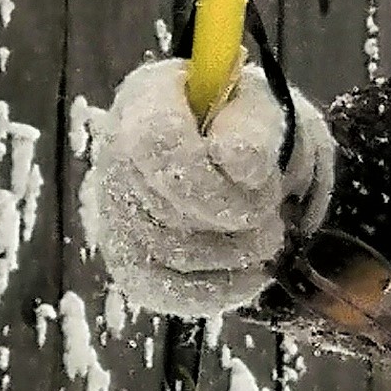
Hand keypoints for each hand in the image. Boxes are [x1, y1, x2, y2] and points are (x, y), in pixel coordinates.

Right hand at [81, 56, 335, 316]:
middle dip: (236, 215)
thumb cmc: (251, 132)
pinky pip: (170, 291)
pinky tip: (252, 270)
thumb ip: (253, 127)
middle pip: (166, 204)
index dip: (209, 176)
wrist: (248, 171)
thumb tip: (237, 160)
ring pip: (170, 254)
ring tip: (268, 236)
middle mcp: (115, 155)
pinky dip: (224, 287)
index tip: (258, 182)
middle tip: (274, 211)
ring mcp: (115, 215)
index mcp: (145, 99)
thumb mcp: (265, 111)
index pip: (155, 143)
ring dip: (236, 253)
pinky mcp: (131, 265)